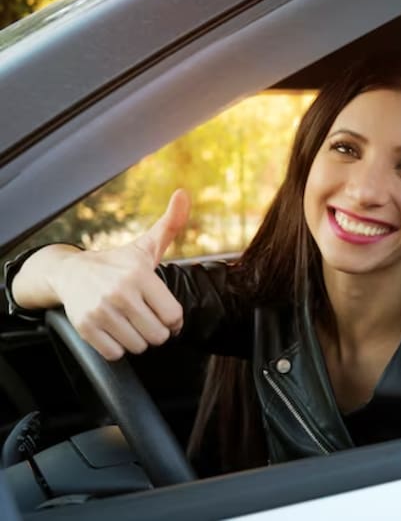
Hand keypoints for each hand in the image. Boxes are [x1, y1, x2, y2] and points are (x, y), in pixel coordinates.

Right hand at [49, 190, 190, 359]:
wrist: (69, 272)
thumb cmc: (116, 263)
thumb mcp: (145, 246)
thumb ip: (170, 225)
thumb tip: (184, 193)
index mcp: (140, 275)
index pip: (173, 315)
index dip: (174, 320)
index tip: (167, 315)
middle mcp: (120, 293)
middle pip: (158, 335)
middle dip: (156, 331)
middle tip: (147, 320)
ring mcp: (101, 311)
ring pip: (138, 347)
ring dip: (138, 340)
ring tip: (131, 324)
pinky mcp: (85, 328)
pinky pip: (116, 354)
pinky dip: (118, 348)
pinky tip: (116, 331)